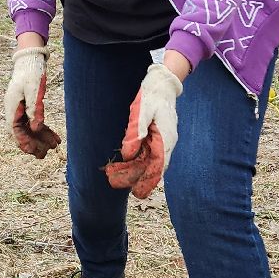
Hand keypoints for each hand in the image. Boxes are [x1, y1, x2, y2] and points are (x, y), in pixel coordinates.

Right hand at [4, 42, 60, 157]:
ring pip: (30, 130)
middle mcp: (14, 112)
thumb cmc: (31, 73)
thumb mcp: (34, 91)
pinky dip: (44, 130)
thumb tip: (37, 128)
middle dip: (34, 144)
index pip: (16, 131)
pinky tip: (55, 137)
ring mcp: (20, 111)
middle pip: (22, 134)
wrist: (30, 61)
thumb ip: (35, 110)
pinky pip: (35, 123)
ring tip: (54, 146)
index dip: (25, 143)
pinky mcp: (27, 109)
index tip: (35, 152)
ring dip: (41, 139)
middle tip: (46, 154)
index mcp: (12, 109)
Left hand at [104, 63, 184, 198]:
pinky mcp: (155, 137)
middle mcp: (166, 142)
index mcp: (166, 137)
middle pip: (150, 166)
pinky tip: (121, 164)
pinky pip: (144, 152)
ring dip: (131, 169)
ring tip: (113, 176)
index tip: (138, 193)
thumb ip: (135, 133)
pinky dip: (133, 159)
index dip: (148, 180)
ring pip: (146, 160)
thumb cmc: (152, 95)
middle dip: (134, 177)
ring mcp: (161, 140)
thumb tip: (128, 155)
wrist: (162, 84)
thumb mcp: (141, 111)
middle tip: (115, 184)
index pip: (157, 164)